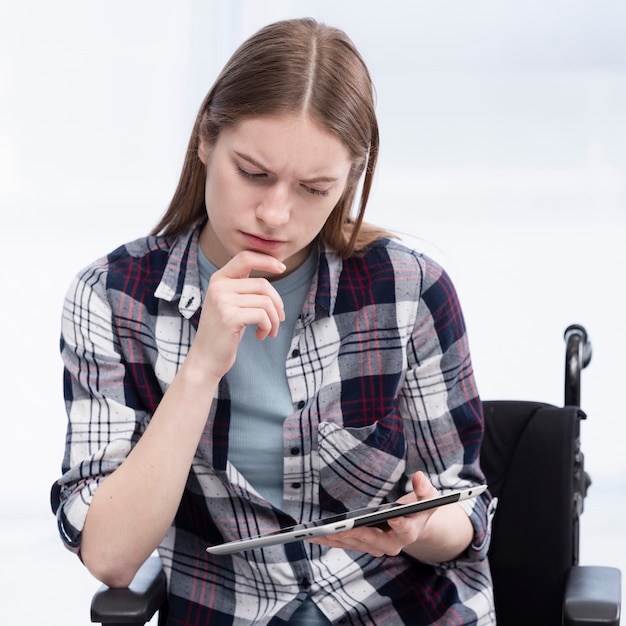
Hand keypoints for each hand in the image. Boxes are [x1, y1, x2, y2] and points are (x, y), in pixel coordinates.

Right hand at [190, 250, 285, 378]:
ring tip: (270, 330)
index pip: (245, 257)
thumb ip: (244, 287)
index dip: (266, 260)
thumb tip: (275, 269)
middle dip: (277, 304)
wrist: (206, 358)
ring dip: (274, 319)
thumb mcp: (230, 303)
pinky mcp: (229, 317)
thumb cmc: (224, 331)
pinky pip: (263, 315)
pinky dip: (268, 327)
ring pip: (266, 301)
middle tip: (278, 319)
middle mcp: (219, 286)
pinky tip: (261, 335)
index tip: (282, 267)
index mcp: (219, 279)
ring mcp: (222, 301)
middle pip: (263, 285)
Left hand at [309, 472, 439, 557]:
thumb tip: (419, 476)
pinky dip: (330, 540)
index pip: (404, 530)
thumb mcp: (427, 496)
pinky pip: (345, 543)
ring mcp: (376, 546)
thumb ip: (424, 488)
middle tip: (339, 529)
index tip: (393, 518)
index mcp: (410, 532)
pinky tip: (313, 535)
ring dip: (336, 539)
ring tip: (318, 532)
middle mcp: (392, 544)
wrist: (413, 523)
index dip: (399, 525)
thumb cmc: (419, 507)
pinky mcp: (363, 544)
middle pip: (373, 541)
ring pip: (355, 544)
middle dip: (356, 534)